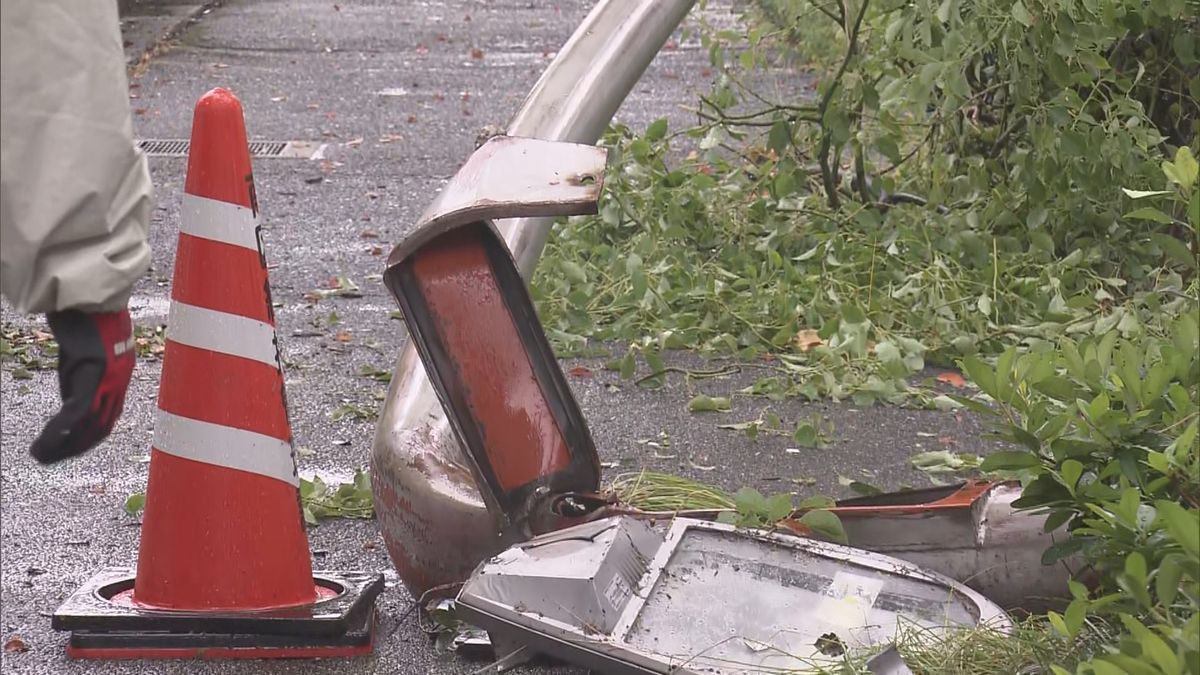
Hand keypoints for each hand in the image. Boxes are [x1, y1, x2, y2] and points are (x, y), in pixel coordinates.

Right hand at [29, 309, 135, 463]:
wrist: (89, 298)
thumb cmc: (87, 322)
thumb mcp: (84, 358)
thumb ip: (82, 381)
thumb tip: (71, 404)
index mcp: (119, 381)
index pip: (107, 421)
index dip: (87, 441)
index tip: (67, 451)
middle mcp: (118, 383)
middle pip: (100, 428)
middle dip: (73, 449)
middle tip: (47, 460)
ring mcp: (110, 379)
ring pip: (89, 425)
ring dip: (64, 445)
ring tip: (39, 456)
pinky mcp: (96, 373)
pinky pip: (79, 411)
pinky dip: (61, 430)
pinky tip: (45, 441)